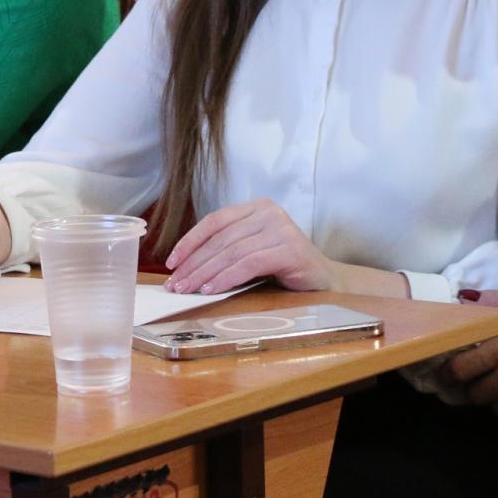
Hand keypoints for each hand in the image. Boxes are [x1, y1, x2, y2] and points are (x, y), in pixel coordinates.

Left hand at [163, 198, 333, 294]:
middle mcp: (268, 212)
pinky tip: (212, 289)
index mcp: (256, 208)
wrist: (326, 282)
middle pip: (220, 239)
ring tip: (188, 290)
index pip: (215, 221)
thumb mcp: (253, 252)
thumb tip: (185, 267)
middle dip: (193, 263)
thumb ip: (228, 251)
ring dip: (205, 273)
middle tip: (175, 284)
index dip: (190, 241)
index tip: (170, 262)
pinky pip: (248, 263)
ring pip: (231, 251)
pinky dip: (226, 277)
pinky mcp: (289, 249)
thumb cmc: (285, 269)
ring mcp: (281, 229)